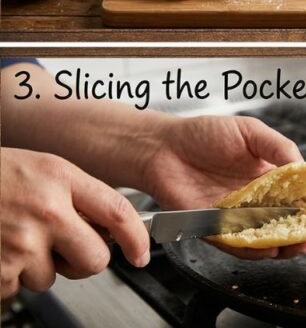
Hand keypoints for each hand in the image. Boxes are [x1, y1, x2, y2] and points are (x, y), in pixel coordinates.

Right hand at [1, 148, 150, 297]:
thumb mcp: (42, 168)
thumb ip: (77, 194)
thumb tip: (110, 227)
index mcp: (60, 178)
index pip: (118, 212)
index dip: (137, 238)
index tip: (141, 253)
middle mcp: (46, 210)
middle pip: (95, 258)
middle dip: (84, 261)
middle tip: (63, 249)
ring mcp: (21, 242)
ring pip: (52, 277)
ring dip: (36, 267)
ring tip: (13, 238)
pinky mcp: (0, 270)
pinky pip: (18, 287)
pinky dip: (8, 277)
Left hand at [141, 116, 305, 259]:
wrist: (162, 146)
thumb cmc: (204, 134)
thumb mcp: (250, 131)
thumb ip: (279, 147)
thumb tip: (305, 166)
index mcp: (272, 178)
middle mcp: (259, 200)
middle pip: (293, 223)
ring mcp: (239, 216)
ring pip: (270, 239)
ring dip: (289, 246)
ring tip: (303, 243)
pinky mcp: (216, 228)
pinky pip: (239, 245)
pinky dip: (255, 250)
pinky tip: (270, 248)